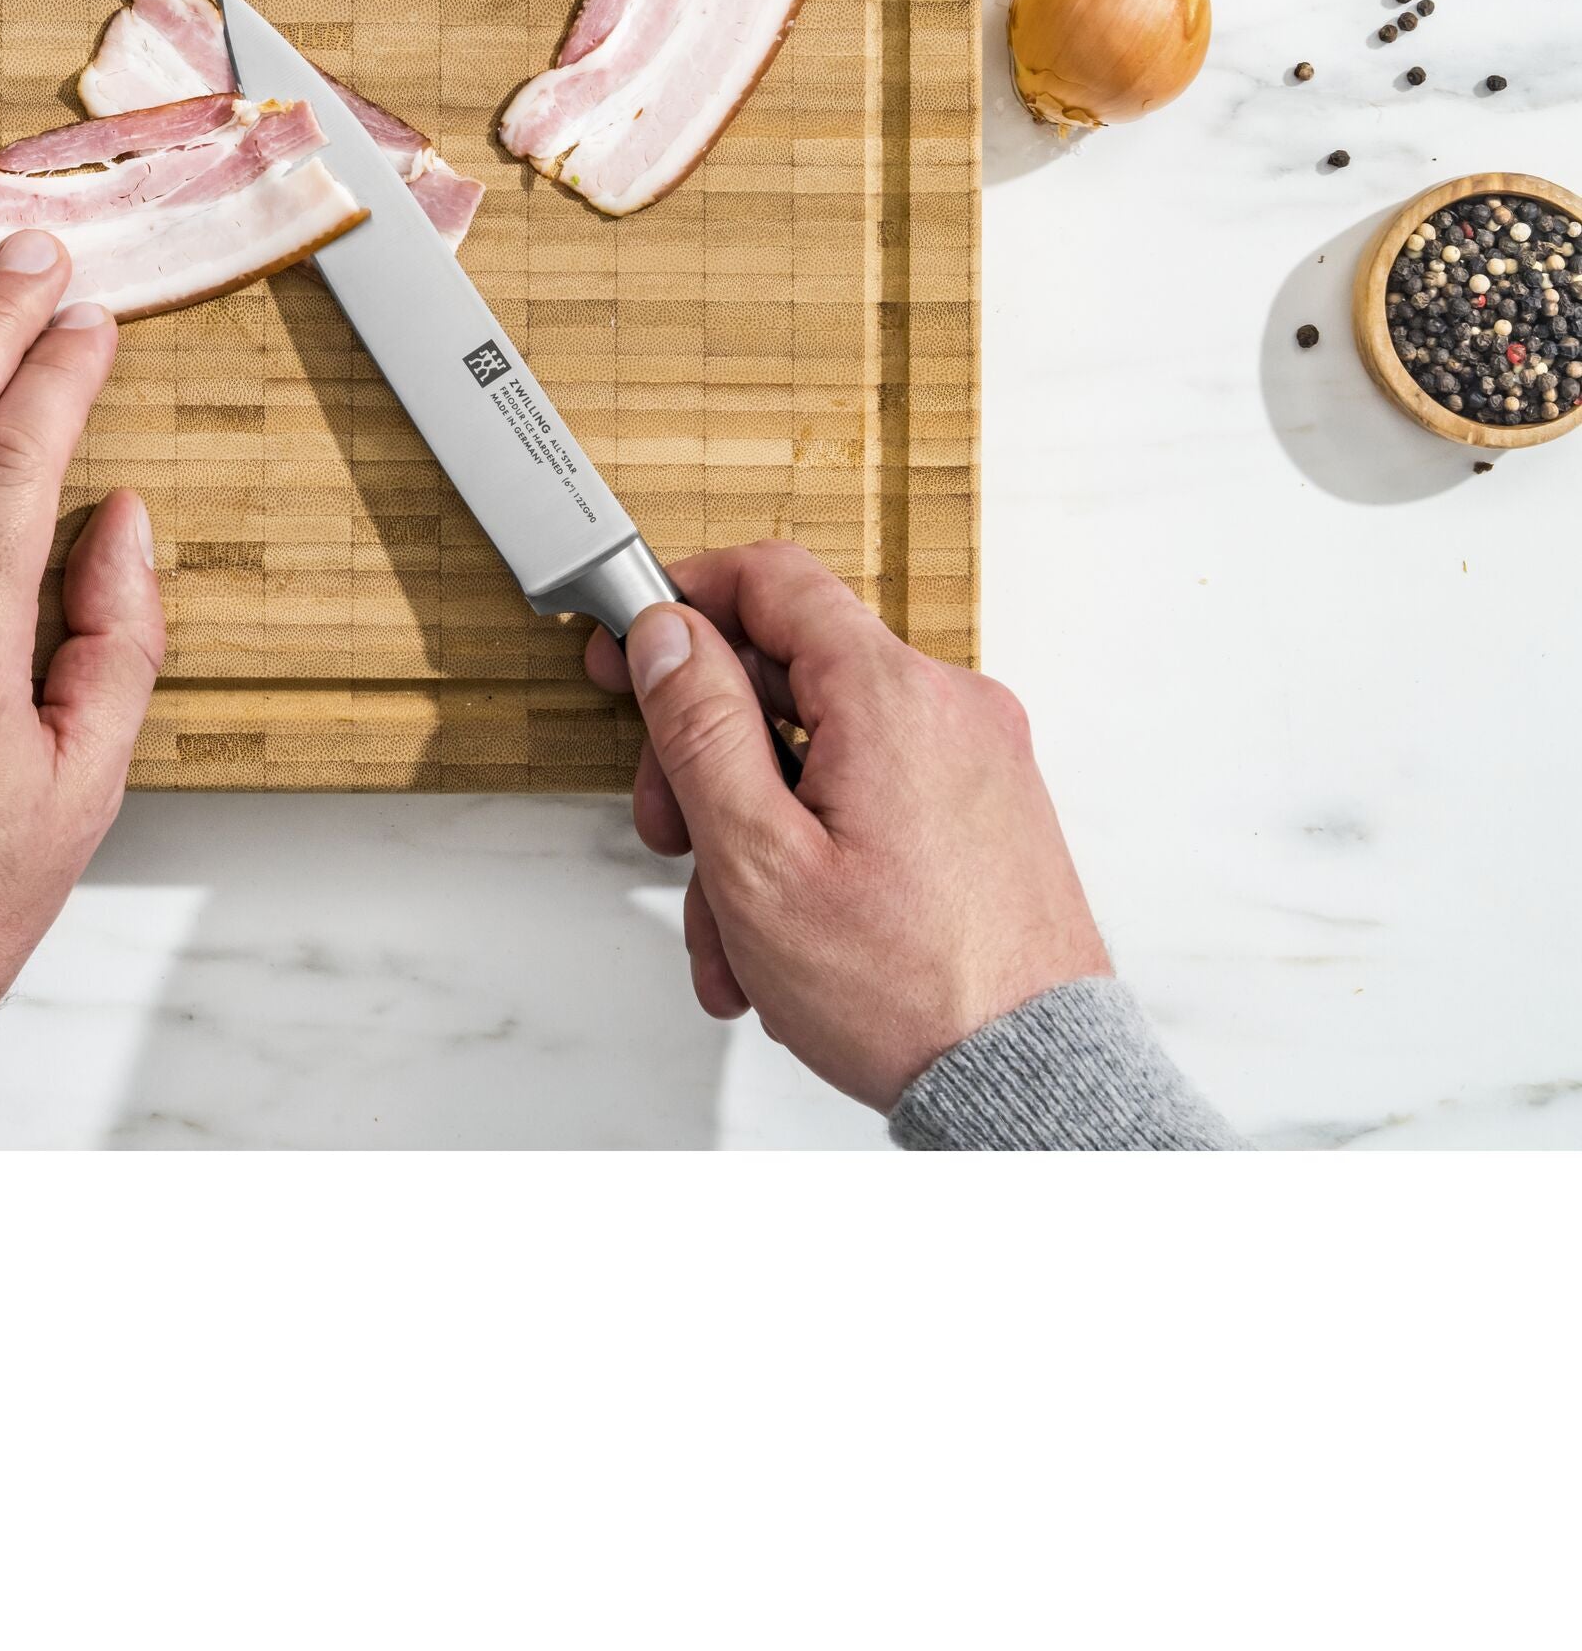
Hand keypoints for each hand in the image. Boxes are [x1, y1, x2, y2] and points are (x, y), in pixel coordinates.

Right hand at [586, 541, 1108, 1109]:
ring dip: (753, 825)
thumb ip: (702, 727)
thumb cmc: (911, 993)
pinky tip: (782, 933)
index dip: (683, 600)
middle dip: (706, 753)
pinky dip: (815, 844)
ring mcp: (976, 759)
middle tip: (669, 828)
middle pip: (787, 674)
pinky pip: (872, 793)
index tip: (632, 646)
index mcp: (892, 696)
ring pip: (821, 750)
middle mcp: (949, 708)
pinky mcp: (987, 808)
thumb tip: (667, 634)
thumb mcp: (759, 859)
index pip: (772, 579)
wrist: (1033, 1086)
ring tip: (730, 929)